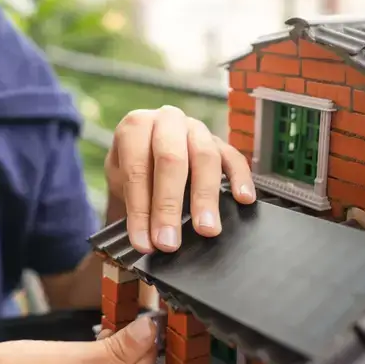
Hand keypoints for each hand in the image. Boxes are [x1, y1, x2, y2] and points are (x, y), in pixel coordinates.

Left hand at [105, 105, 254, 252]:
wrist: (147, 154)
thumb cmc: (133, 171)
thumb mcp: (120, 183)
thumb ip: (132, 206)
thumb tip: (145, 241)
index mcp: (135, 126)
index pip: (137, 167)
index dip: (139, 209)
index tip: (143, 242)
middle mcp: (167, 121)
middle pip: (171, 159)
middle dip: (169, 205)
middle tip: (169, 241)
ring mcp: (196, 129)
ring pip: (205, 157)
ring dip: (205, 197)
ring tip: (206, 229)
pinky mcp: (220, 142)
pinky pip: (234, 157)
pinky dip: (240, 178)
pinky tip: (243, 199)